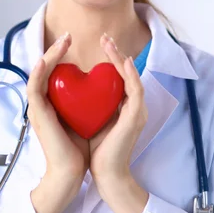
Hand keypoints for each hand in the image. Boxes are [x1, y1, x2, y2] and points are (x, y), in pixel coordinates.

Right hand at [26, 33, 89, 181]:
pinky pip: (33, 89)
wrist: (72, 172)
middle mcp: (44, 103)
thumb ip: (92, 102)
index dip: (64, 56)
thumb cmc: (82, 148)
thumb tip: (106, 87)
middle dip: (55, 50)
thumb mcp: (90, 117)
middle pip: (45, 69)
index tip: (75, 47)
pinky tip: (44, 60)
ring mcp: (38, 108)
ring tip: (61, 42)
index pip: (56, 73)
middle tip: (68, 36)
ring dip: (48, 55)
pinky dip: (37, 73)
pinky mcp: (37, 114)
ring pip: (37, 74)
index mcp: (55, 103)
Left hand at [89, 34, 147, 186]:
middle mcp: (134, 107)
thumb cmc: (98, 151)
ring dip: (121, 59)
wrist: (106, 175)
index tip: (99, 46)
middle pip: (128, 73)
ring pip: (133, 77)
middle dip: (116, 53)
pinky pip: (136, 90)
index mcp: (125, 107)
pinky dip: (130, 75)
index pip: (120, 77)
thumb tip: (75, 90)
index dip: (112, 59)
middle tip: (104, 37)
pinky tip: (121, 62)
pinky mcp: (136, 117)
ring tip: (109, 44)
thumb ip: (90, 105)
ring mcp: (137, 112)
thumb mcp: (92, 121)